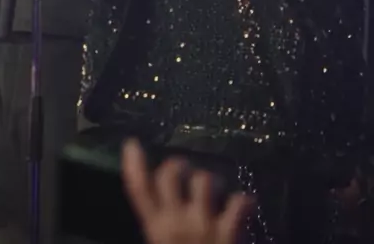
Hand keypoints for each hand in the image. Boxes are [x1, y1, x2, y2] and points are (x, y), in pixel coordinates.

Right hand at [122, 139, 253, 243]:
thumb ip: (160, 233)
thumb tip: (159, 220)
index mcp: (156, 231)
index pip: (139, 190)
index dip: (134, 165)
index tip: (132, 144)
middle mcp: (176, 221)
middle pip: (170, 174)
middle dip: (177, 166)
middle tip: (184, 172)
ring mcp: (203, 225)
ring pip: (204, 180)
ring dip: (212, 182)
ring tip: (216, 192)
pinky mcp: (229, 232)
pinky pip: (239, 202)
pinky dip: (244, 202)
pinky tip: (246, 206)